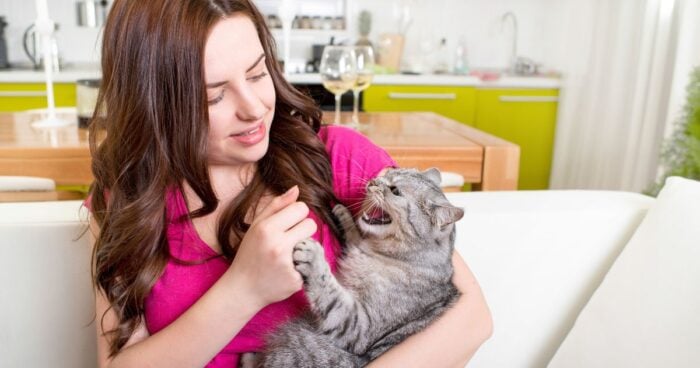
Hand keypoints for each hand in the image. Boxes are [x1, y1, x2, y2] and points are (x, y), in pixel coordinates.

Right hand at [226, 186, 317, 308]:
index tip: (287, 223)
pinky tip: (286, 270)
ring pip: (313, 242)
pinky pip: (310, 263)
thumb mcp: (256, 226)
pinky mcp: (296, 280)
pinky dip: (301, 265)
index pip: (301, 208)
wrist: (243, 289)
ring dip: (303, 246)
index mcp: (267, 229)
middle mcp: (278, 246)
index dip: (296, 214)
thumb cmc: (249, 254)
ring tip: (285, 255)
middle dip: (302, 229)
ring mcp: (289, 264)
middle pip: (311, 224)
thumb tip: (296, 189)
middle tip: (287, 240)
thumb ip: (276, 205)